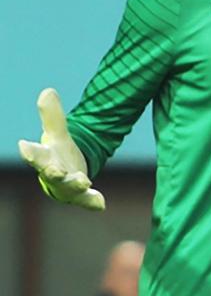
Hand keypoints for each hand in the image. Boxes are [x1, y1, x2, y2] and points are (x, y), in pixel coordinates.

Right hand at [17, 88, 104, 210]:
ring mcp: (65, 185)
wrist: (62, 175)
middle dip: (53, 172)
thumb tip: (48, 91)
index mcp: (44, 157)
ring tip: (85, 181)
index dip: (29, 151)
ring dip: (75, 185)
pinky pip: (85, 200)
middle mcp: (52, 173)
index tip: (24, 145)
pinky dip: (91, 202)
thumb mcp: (57, 134)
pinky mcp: (79, 194)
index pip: (33, 153)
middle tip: (55, 171)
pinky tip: (100, 204)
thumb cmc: (55, 154)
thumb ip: (53, 116)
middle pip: (50, 173)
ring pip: (68, 188)